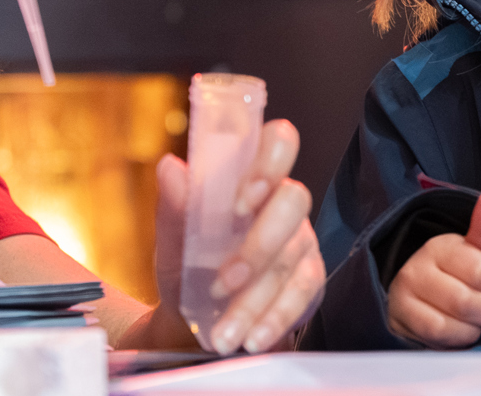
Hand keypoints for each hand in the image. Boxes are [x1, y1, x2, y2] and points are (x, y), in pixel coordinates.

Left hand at [155, 119, 325, 354]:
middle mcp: (282, 204)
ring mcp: (300, 241)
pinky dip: (274, 318)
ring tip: (223, 333)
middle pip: (294, 201)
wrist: (192, 321)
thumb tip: (171, 167)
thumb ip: (175, 209)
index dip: (268, 163)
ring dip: (254, 299)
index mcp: (250, 179)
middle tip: (221, 283)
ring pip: (290, 259)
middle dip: (258, 245)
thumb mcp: (174, 243)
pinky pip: (302, 294)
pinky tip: (252, 337)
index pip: (277, 143)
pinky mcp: (309, 278)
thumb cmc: (188, 269)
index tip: (239, 202)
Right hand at [387, 189, 480, 348]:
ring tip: (472, 322)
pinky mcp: (397, 321)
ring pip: (449, 324)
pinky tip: (457, 332)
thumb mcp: (479, 253)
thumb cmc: (459, 276)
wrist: (423, 301)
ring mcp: (402, 296)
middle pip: (465, 302)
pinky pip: (434, 337)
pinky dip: (455, 340)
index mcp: (440, 246)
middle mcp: (416, 268)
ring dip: (471, 329)